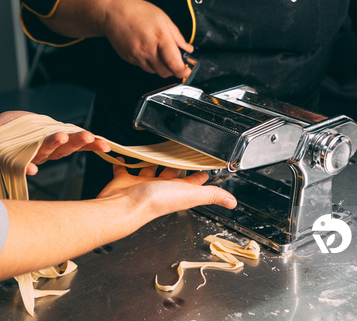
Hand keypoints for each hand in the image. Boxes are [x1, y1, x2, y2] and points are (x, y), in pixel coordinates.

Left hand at [0, 111, 109, 173]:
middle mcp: (41, 151)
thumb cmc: (2, 132)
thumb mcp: (28, 123)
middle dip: (77, 142)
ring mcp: (27, 157)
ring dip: (54, 145)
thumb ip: (46, 127)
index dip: (89, 143)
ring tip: (63, 137)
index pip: (73, 141)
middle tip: (90, 138)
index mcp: (48, 140)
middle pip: (64, 147)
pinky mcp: (9, 161)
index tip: (104, 143)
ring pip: (44, 152)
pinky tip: (32, 169)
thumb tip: (64, 130)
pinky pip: (18, 165)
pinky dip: (25, 167)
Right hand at [97, 159, 236, 216]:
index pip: (191, 182)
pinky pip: (124, 169)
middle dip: (175, 164)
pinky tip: (125, 157)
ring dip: (151, 162)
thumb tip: (232, 202)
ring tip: (155, 151)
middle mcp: (159, 188)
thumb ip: (211, 195)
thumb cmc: (154, 202)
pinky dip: (124, 163)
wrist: (125, 206)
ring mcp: (141, 184)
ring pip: (148, 170)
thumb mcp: (190, 195)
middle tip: (180, 152)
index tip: (204, 167)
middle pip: (170, 174)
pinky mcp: (124, 180)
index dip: (199, 175)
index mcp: (176, 191)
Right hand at [102, 0, 193, 78]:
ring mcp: (137, 55)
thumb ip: (177, 36)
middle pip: (165, 72)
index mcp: (160, 36)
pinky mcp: (129, 58)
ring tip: (158, 52)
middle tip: (175, 62)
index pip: (174, 63)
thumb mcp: (163, 18)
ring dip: (160, 67)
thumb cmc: (137, 11)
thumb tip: (187, 48)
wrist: (113, 13)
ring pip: (154, 71)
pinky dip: (149, 62)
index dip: (183, 71)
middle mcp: (148, 48)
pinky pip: (143, 66)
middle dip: (173, 70)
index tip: (187, 72)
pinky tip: (147, 50)